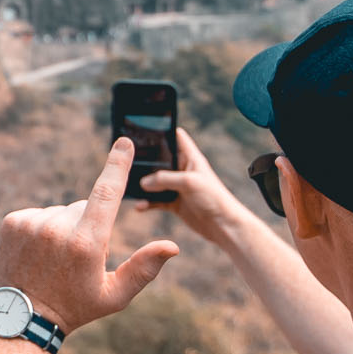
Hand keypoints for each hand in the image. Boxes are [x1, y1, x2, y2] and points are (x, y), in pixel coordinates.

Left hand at [0, 138, 179, 333]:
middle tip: (77, 260)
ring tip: (54, 260)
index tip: (124, 142)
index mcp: (86, 243)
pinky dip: (42, 228)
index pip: (106, 193)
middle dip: (88, 225)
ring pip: (61, 212)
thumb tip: (173, 245)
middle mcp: (57, 228)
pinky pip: (38, 214)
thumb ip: (144, 269)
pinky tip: (37, 253)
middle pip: (84, 208)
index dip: (117, 165)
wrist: (21, 317)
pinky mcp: (12, 221)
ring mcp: (32, 223)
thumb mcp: (114, 296)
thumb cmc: (75, 307)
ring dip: (63, 228)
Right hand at [137, 128, 257, 251]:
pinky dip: (147, 202)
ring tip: (131, 184)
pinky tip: (140, 206)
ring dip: (143, 184)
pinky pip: (156, 200)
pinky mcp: (174, 202)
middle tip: (128, 160)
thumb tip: (143, 182)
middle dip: (145, 160)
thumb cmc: (214, 199)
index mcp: (190, 158)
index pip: (176, 136)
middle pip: (160, 159)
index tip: (144, 127)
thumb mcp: (189, 182)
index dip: (163, 129)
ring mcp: (178, 187)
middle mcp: (183, 170)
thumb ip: (164, 179)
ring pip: (155, 181)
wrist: (224, 226)